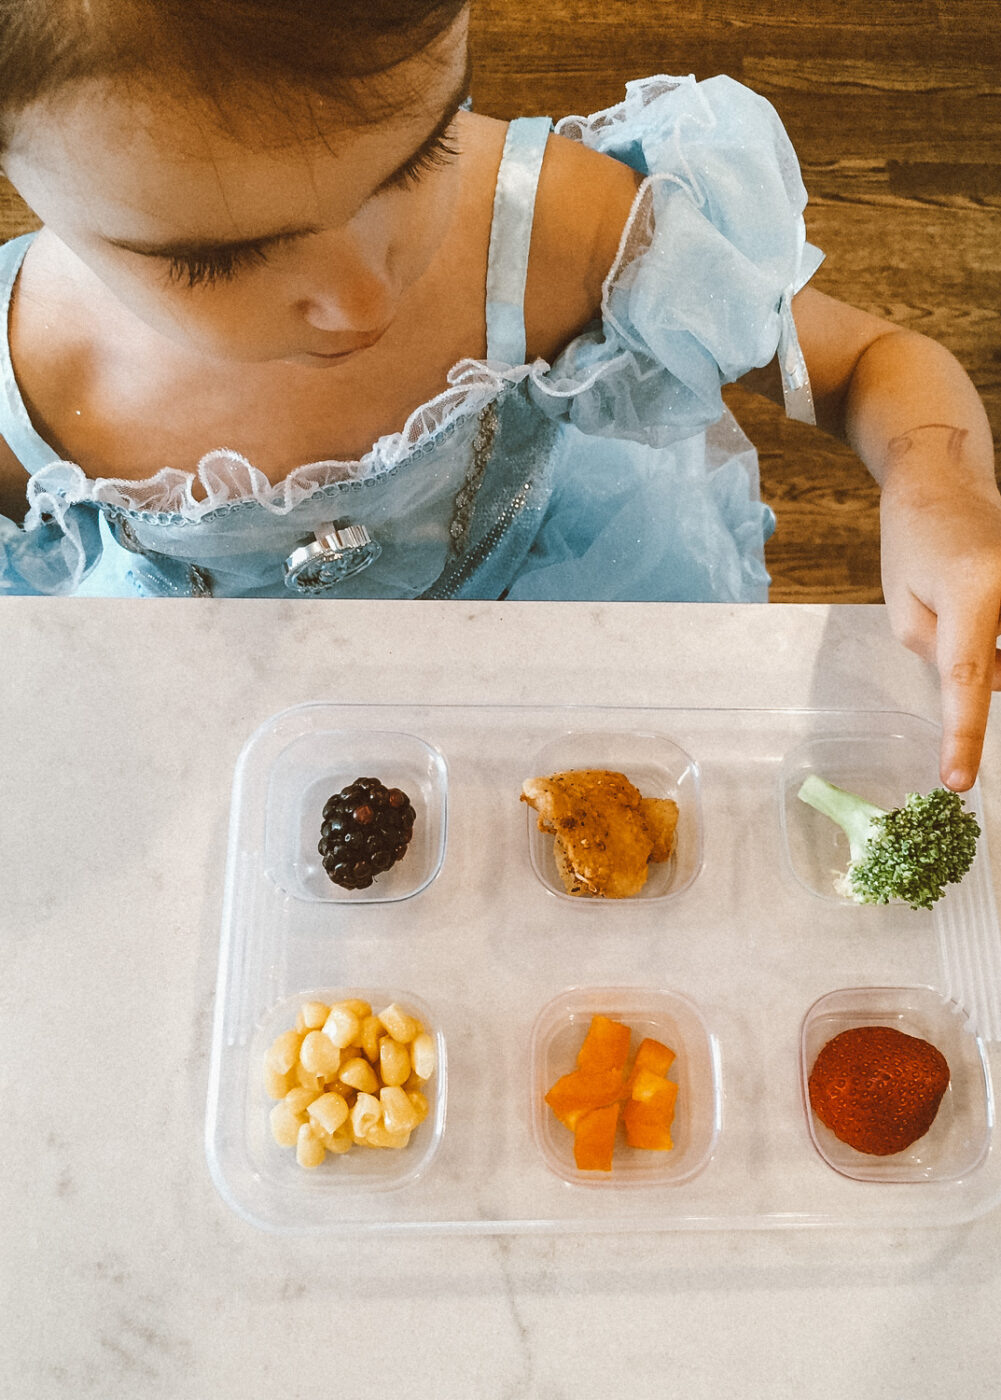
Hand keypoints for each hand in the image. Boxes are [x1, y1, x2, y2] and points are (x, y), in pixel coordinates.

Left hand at [879, 461, 1000, 790]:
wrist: (946, 482)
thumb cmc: (913, 543)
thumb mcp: (904, 607)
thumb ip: (942, 656)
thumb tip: (987, 684)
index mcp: (971, 590)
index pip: (967, 678)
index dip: (964, 735)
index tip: (958, 780)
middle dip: (985, 662)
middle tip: (954, 609)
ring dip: (993, 645)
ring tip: (968, 598)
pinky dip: (996, 630)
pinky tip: (978, 600)